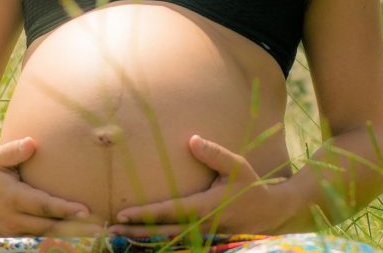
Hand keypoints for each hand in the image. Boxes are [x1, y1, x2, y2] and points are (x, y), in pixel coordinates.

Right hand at [0, 137, 104, 236]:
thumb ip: (13, 151)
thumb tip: (32, 143)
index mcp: (13, 198)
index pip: (43, 206)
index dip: (64, 209)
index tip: (85, 210)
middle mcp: (14, 219)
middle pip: (49, 227)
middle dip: (75, 229)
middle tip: (100, 229)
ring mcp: (14, 232)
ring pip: (45, 238)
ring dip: (70, 239)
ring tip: (95, 237)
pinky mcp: (15, 239)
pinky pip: (39, 242)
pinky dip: (58, 243)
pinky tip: (78, 242)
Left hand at [108, 135, 292, 236]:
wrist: (271, 212)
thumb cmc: (251, 185)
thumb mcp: (237, 166)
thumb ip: (215, 154)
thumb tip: (192, 140)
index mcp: (206, 208)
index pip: (169, 212)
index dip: (144, 214)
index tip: (122, 213)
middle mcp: (202, 227)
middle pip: (162, 232)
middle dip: (135, 232)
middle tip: (110, 229)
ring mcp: (203, 238)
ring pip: (168, 242)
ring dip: (143, 240)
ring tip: (118, 236)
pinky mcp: (204, 242)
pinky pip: (177, 245)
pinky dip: (157, 243)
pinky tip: (140, 241)